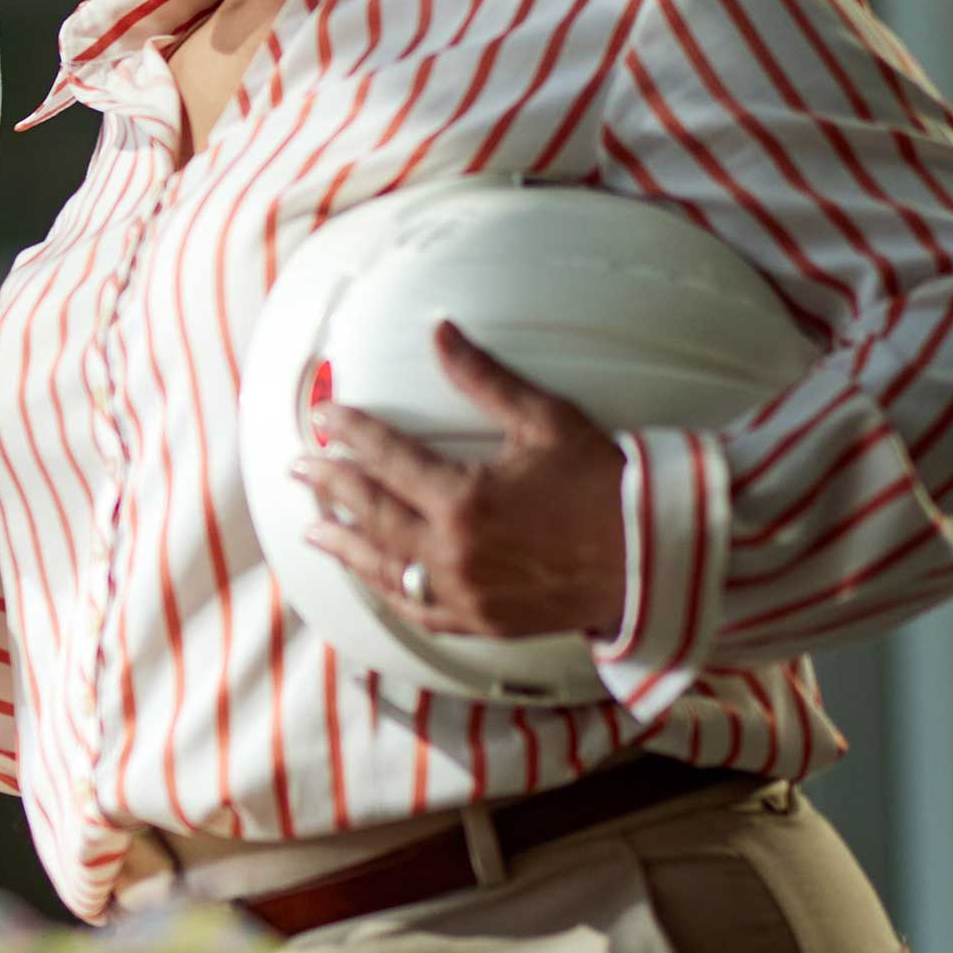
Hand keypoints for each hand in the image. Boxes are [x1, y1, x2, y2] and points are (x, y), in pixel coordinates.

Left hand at [287, 325, 626, 642]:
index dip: (350, 434)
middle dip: (330, 488)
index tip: (325, 417)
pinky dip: (388, 592)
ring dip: (345, 546)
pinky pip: (418, 611)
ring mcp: (464, 595)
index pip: (386, 460)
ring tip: (313, 528)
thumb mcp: (545, 421)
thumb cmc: (606, 485)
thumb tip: (440, 330)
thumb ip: (482, 379)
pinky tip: (373, 580)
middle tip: (299, 468)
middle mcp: (454, 553)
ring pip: (385, 570)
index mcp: (465, 500)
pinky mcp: (482, 622)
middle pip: (371, 515)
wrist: (653, 560)